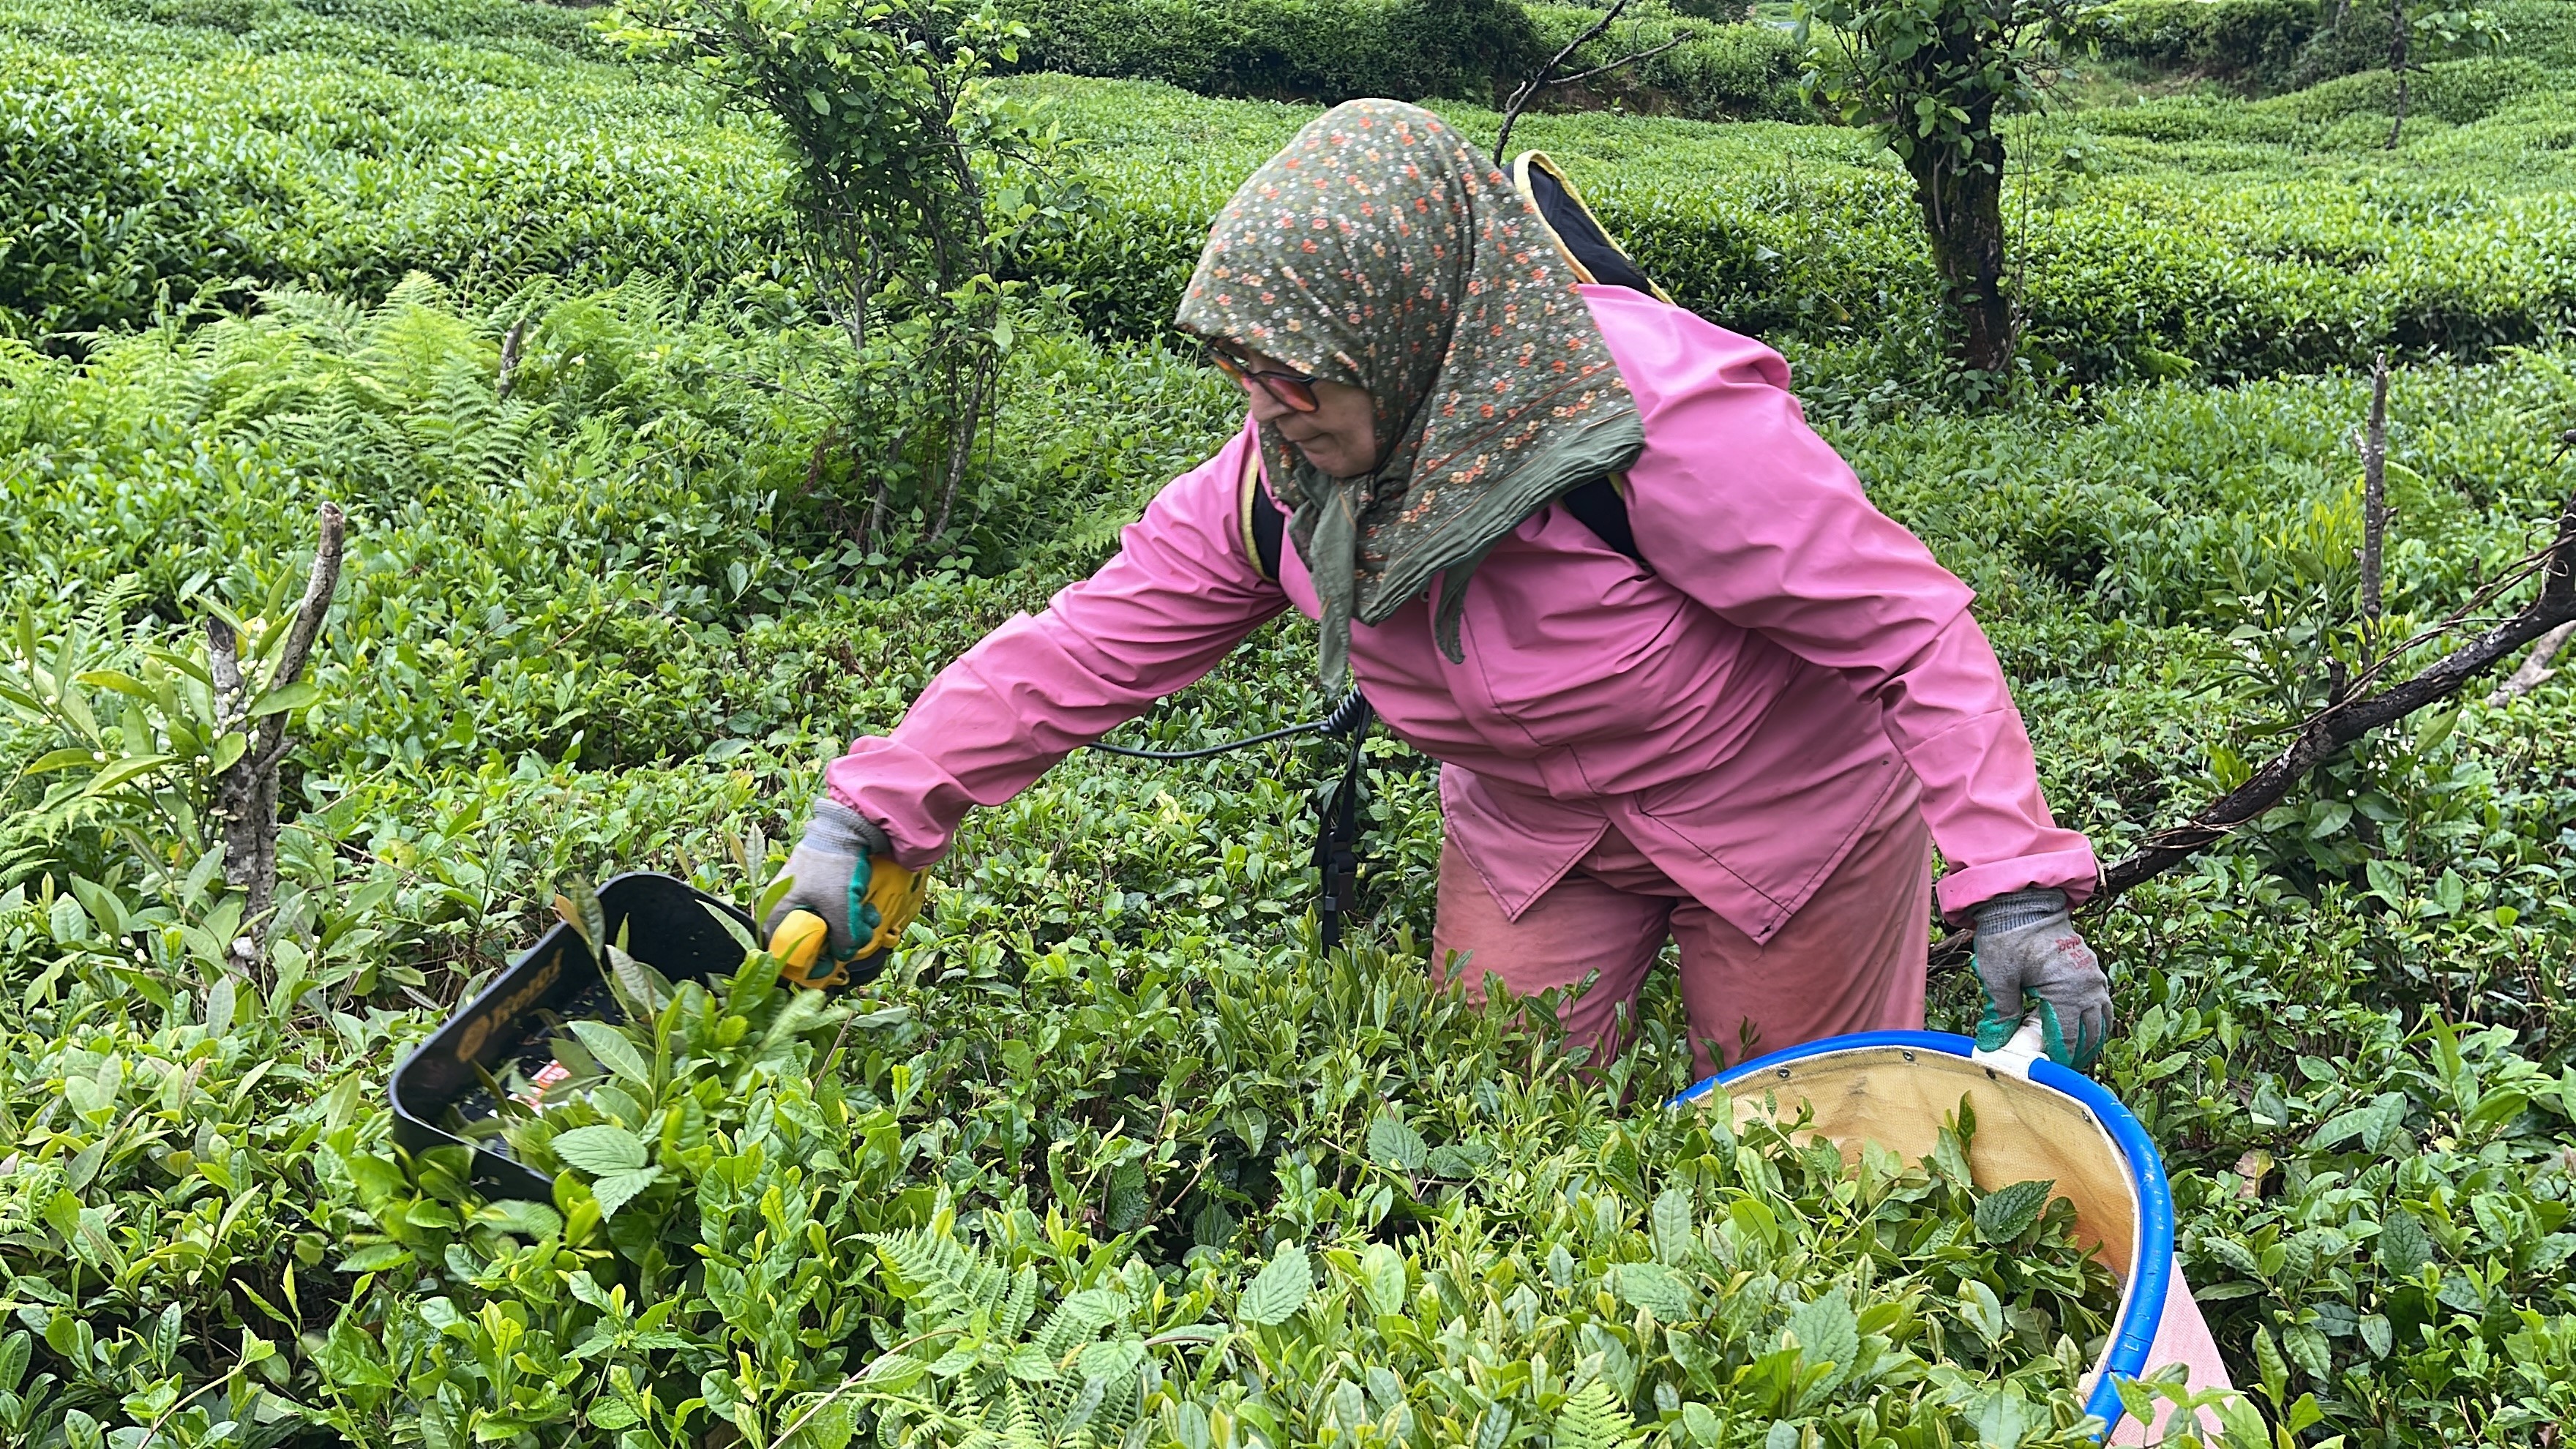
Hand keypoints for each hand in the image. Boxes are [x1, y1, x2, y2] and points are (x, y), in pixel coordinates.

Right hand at [762, 797, 925, 986]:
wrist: (848, 828)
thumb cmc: (834, 866)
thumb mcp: (839, 907)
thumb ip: (843, 937)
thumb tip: (846, 954)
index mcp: (778, 911)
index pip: (781, 950)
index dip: (805, 963)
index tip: (829, 967)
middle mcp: (787, 906)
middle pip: (810, 941)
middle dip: (839, 942)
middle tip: (858, 939)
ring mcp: (806, 897)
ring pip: (827, 927)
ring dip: (852, 929)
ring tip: (868, 920)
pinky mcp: (824, 890)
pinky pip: (836, 912)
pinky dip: (853, 915)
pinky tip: (868, 911)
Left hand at [1969, 887, 2112, 1069]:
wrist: (2022, 901)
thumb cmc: (2008, 935)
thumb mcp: (1998, 977)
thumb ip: (2000, 1014)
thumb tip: (1993, 1046)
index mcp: (2068, 991)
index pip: (2069, 1040)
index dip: (2056, 1060)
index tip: (2043, 1074)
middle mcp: (2089, 986)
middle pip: (2091, 1035)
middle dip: (2075, 1055)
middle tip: (2056, 1071)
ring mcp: (2094, 977)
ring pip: (2101, 1022)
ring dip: (2088, 1041)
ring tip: (2068, 1057)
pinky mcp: (2091, 970)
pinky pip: (2101, 1004)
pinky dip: (2093, 1022)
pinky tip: (2077, 1031)